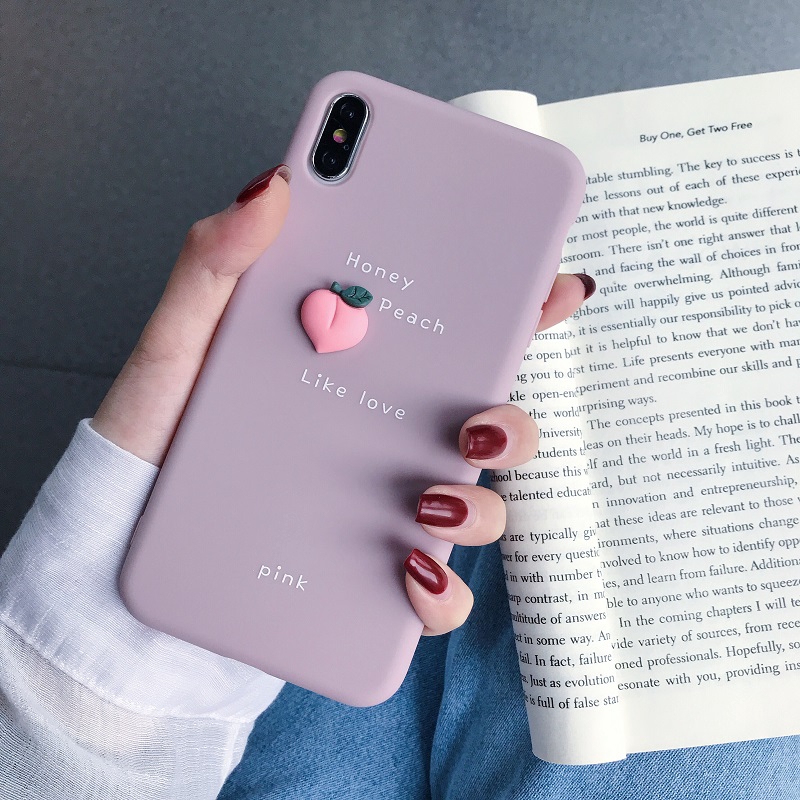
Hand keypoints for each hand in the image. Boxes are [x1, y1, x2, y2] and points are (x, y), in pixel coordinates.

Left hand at [92, 164, 591, 638]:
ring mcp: (379, 508)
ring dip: (482, 504)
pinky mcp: (364, 577)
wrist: (121, 546)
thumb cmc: (154, 436)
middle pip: (485, 421)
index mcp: (354, 372)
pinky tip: (407, 572)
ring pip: (477, 506)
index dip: (515, 305)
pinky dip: (439, 591)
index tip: (554, 283)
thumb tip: (275, 186)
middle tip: (479, 418)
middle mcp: (380, 438)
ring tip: (430, 501)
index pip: (450, 333)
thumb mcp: (178, 343)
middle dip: (513, 419)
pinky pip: (431, 595)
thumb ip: (217, 264)